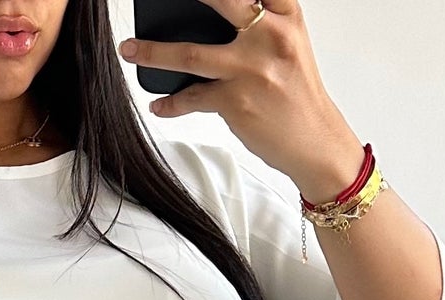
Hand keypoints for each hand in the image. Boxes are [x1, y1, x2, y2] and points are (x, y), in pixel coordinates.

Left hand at [117, 0, 366, 202]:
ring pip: (190, 54)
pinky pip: (192, 98)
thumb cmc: (297, 93)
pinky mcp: (237, 102)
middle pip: (222, 1)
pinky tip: (158, 103)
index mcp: (285, 16)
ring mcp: (251, 70)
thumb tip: (211, 14)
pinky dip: (171, 103)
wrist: (316, 142)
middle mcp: (270, 36)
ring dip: (152, 52)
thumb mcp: (288, 44)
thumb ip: (260, 22)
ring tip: (128, 49)